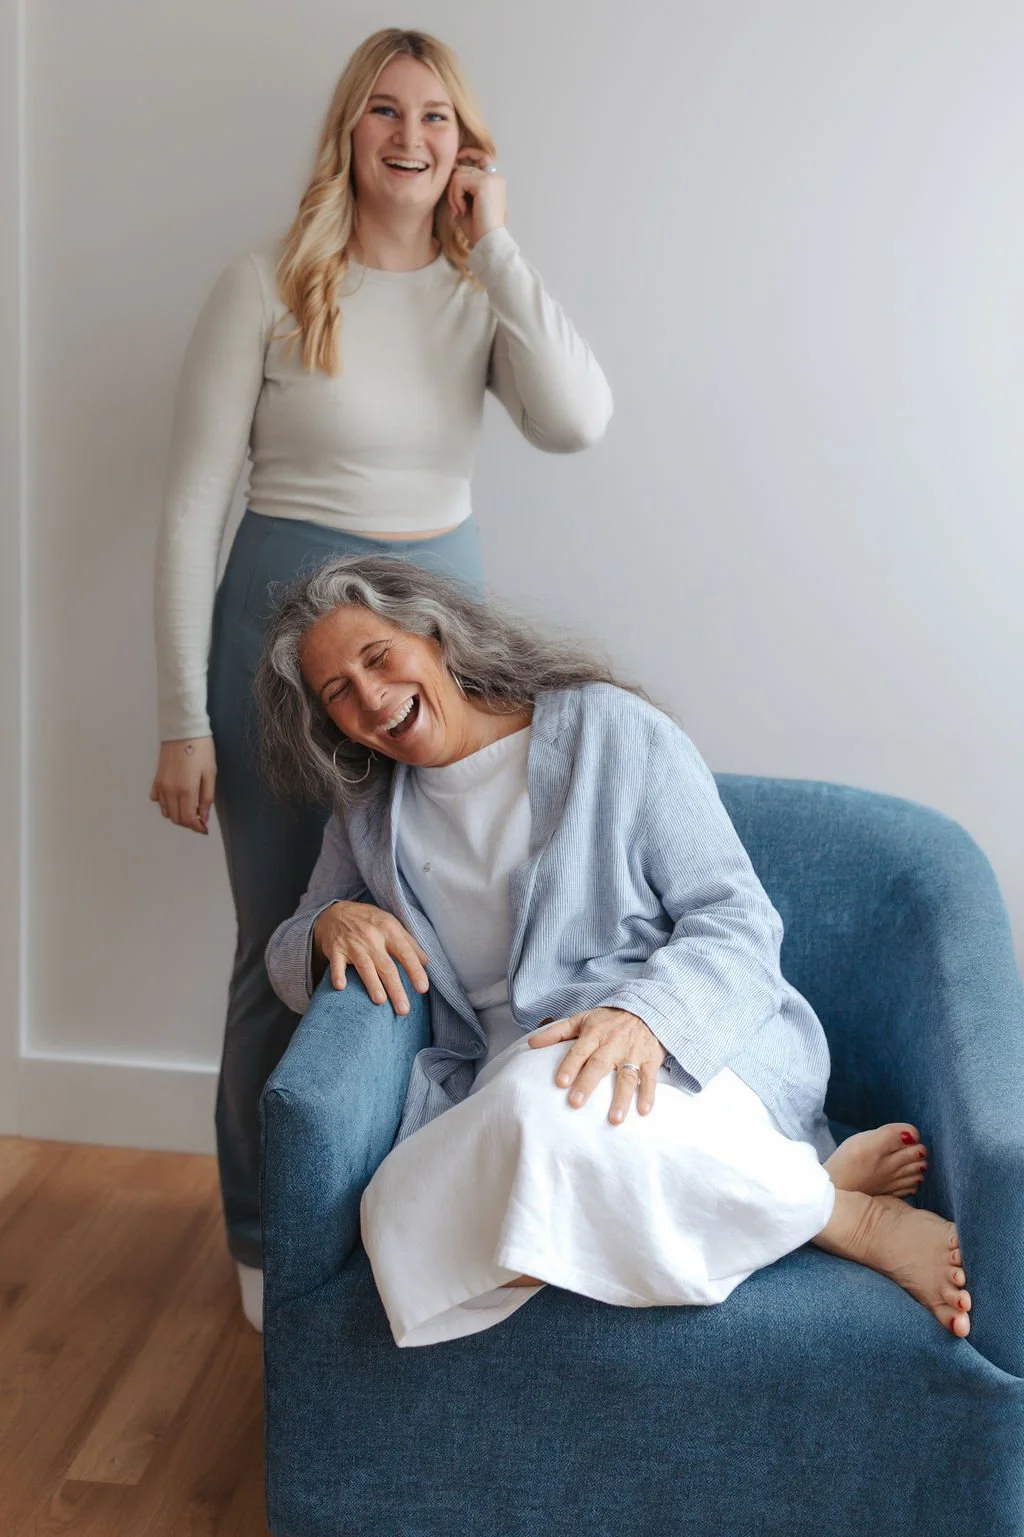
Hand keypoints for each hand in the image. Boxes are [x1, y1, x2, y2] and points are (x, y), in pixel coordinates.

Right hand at [150, 737, 215, 833]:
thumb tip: (204, 818)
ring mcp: (161, 785)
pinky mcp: (156, 779)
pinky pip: (158, 800)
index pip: (188, 819)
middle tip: (200, 818)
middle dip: (189, 822)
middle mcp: (170, 790)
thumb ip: (206, 798)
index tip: (204, 829)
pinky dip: (167, 804)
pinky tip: (178, 797)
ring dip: (178, 813)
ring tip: (191, 806)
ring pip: (166, 812)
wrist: (183, 729)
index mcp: (185, 790)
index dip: (197, 827)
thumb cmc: (201, 749)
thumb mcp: (210, 774)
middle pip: (176, 818)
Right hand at [313, 901, 429, 1015]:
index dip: (415, 971)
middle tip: (404, 1010)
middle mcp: (372, 938)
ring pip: (365, 966)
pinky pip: (336, 964)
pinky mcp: (335, 949)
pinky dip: (337, 975)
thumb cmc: (369, 921)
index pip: (406, 953)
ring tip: (380, 1002)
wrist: (336, 911)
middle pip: (386, 966)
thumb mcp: (392, 924)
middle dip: (396, 989)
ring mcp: (352, 944)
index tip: (422, 989)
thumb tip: (426, 963)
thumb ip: (409, 943)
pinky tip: (341, 987)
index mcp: (389, 930)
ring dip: (372, 984)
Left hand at [447, 146, 505, 247]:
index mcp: (494, 181)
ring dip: (453, 193)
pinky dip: (455, 196)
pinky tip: (461, 210)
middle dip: (454, 187)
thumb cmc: (478, 229)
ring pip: (459, 174)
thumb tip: (451, 169)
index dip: (468, 154)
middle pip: (464, 168)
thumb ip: (461, 187)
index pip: (481, 156)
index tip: (454, 163)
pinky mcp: (485, 182)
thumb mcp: (466, 203)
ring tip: (459, 210)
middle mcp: (495, 176)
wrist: (489, 242)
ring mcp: (491, 178)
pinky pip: (459, 181)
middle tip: (456, 208)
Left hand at [528, 1007, 666, 1123]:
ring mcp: (633, 1052)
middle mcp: (613, 1043)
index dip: (570, 1065)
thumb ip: (556, 1032)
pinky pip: (650, 1078)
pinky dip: (648, 1094)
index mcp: (594, 1033)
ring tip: (614, 1119)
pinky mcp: (650, 1059)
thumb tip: (530, 1043)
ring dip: (621, 1098)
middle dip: (588, 1084)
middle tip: (575, 1103)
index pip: (579, 1051)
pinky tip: (643, 1111)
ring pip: (627, 1076)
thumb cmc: (607, 1020)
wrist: (645, 1009)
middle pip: (599, 1065)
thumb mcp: (581, 1019)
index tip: (560, 1082)